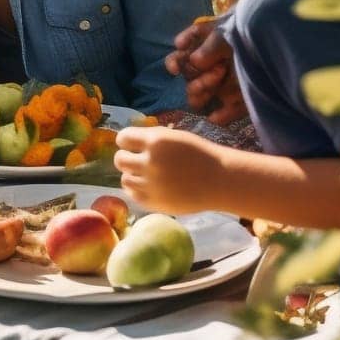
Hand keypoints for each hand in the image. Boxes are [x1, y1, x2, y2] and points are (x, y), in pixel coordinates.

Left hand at [113, 126, 230, 214]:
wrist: (219, 180)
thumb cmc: (200, 155)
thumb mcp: (175, 137)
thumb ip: (152, 138)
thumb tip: (129, 141)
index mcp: (156, 141)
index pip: (123, 138)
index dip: (126, 141)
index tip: (132, 144)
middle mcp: (150, 162)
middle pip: (120, 159)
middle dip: (126, 158)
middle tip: (137, 161)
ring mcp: (151, 184)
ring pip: (124, 179)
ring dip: (132, 175)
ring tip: (145, 175)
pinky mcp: (154, 202)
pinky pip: (133, 195)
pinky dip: (137, 190)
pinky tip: (149, 186)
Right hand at [165, 18, 246, 125]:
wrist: (284, 43)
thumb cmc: (252, 31)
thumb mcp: (228, 32)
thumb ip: (209, 47)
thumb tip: (193, 62)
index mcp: (210, 42)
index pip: (184, 51)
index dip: (176, 60)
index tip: (174, 68)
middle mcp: (215, 62)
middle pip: (190, 75)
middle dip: (196, 75)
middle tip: (218, 70)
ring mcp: (228, 81)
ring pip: (202, 93)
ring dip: (203, 90)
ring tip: (220, 80)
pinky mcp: (242, 98)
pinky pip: (227, 111)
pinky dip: (220, 115)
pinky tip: (214, 118)